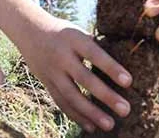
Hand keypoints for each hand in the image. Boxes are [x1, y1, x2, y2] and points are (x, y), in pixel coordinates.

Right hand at [19, 17, 131, 133]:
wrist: (30, 31)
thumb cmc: (65, 33)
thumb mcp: (79, 32)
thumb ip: (95, 47)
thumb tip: (122, 65)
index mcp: (74, 39)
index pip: (94, 54)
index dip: (111, 68)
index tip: (128, 82)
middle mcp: (61, 56)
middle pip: (84, 79)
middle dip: (105, 96)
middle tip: (125, 110)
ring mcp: (52, 71)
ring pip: (71, 96)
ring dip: (91, 113)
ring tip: (110, 125)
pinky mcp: (46, 83)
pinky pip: (61, 102)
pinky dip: (76, 116)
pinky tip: (91, 126)